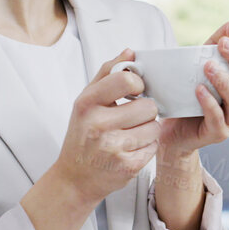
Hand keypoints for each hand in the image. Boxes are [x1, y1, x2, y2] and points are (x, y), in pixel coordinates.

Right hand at [47, 50, 160, 204]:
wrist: (74, 178)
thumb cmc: (83, 134)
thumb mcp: (86, 101)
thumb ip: (108, 73)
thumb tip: (131, 51)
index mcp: (87, 104)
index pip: (125, 80)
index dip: (138, 84)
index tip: (135, 90)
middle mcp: (98, 125)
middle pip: (148, 106)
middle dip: (145, 110)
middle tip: (132, 117)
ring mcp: (113, 148)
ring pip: (154, 127)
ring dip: (148, 129)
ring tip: (131, 134)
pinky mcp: (127, 167)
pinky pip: (154, 147)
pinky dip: (147, 146)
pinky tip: (131, 148)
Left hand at [158, 22, 228, 159]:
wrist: (173, 132)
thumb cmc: (189, 97)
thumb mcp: (199, 68)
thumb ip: (212, 48)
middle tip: (222, 44)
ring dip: (223, 79)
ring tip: (207, 66)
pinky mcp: (218, 133)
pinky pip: (218, 117)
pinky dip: (210, 102)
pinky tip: (199, 89)